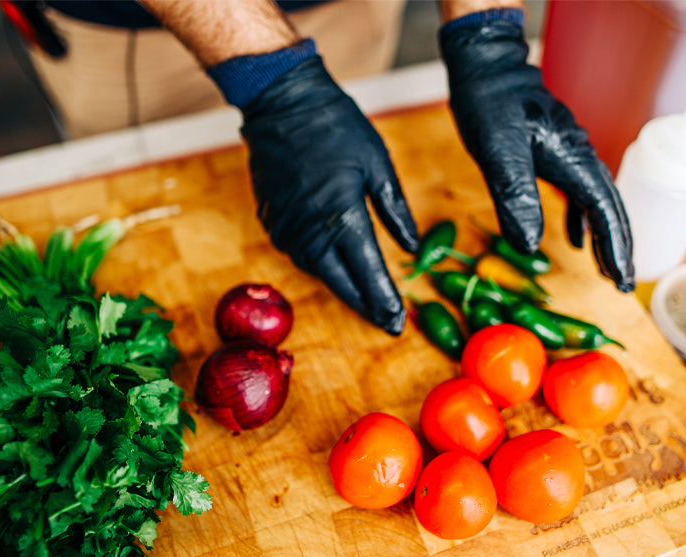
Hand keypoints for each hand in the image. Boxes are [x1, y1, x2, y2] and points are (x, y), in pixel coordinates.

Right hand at [240, 58, 420, 334]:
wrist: (282, 105)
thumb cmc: (336, 127)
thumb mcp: (378, 163)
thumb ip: (396, 210)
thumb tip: (413, 248)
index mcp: (343, 217)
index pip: (368, 274)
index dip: (384, 300)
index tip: (398, 322)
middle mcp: (311, 232)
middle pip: (341, 284)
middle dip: (366, 305)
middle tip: (387, 323)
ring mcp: (286, 230)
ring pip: (319, 273)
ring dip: (343, 287)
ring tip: (367, 299)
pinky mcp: (272, 223)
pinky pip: (300, 255)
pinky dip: (322, 265)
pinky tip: (338, 266)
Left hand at [439, 15, 634, 291]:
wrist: (486, 66)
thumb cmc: (490, 104)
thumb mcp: (497, 153)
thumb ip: (515, 196)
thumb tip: (529, 244)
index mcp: (573, 159)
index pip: (605, 212)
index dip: (615, 249)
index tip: (622, 281)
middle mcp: (580, 157)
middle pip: (611, 209)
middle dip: (620, 248)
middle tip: (624, 284)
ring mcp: (570, 153)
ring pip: (598, 202)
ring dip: (605, 236)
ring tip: (608, 269)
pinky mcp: (555, 152)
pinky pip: (578, 192)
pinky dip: (581, 219)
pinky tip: (573, 239)